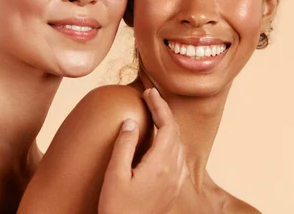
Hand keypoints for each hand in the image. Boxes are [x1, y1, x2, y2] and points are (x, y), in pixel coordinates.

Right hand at [99, 88, 187, 213]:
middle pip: (175, 133)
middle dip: (164, 112)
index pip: (167, 125)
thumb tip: (130, 121)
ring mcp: (175, 182)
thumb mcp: (115, 175)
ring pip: (179, 146)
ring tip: (155, 117)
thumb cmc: (117, 209)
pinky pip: (179, 160)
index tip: (149, 92)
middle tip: (150, 99)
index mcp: (161, 164)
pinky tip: (160, 145)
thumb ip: (124, 145)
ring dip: (169, 128)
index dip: (160, 105)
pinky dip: (171, 144)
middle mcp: (173, 171)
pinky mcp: (173, 191)